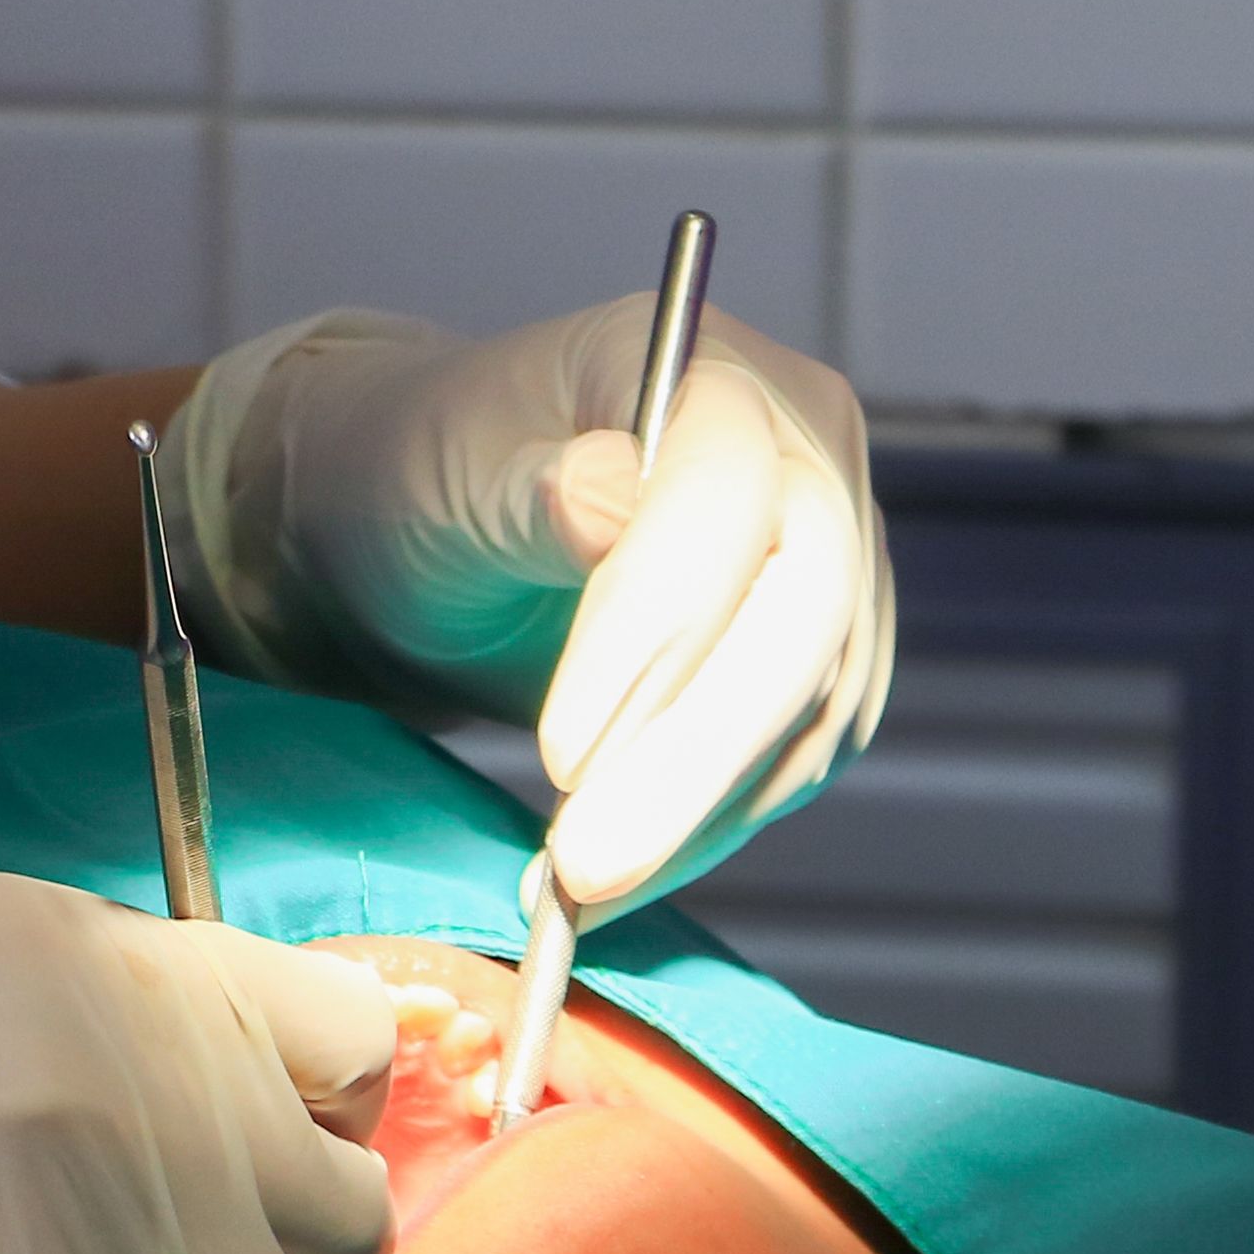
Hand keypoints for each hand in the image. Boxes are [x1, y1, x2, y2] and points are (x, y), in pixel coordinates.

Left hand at [163, 301, 897, 917]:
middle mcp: (801, 452)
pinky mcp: (818, 658)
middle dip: (695, 756)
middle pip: (803, 614)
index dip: (661, 628)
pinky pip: (796, 758)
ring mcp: (827, 558)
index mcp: (712, 368)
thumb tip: (610, 497)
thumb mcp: (443, 468)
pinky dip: (711, 828)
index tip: (565, 751)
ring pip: (813, 708)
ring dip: (699, 815)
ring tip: (581, 886)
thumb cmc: (426, 473)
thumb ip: (528, 485)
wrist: (433, 531)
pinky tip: (624, 870)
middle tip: (589, 864)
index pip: (730, 500)